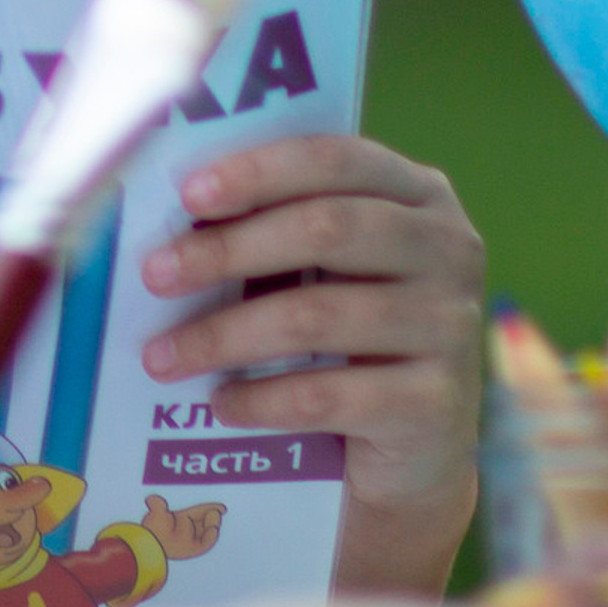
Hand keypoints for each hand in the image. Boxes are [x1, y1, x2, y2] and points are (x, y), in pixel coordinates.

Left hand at [136, 131, 483, 597]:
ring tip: (161, 356)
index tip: (187, 194)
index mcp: (419, 193)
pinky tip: (220, 404)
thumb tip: (174, 222)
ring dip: (224, 336)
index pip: (334, 159)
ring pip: (317, 315)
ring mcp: (451, 326)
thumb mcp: (327, 267)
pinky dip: (262, 398)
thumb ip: (278, 227)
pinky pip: (329, 395)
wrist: (415, 447)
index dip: (258, 170)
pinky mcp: (437, 403)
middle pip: (326, 229)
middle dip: (228, 250)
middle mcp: (448, 248)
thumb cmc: (351, 332)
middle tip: (155, 274)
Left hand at [140, 492, 224, 560]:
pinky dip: (211, 536)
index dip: (209, 508)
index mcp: (181, 518)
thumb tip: (151, 499)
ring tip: (215, 517)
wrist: (153, 545)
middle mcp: (187, 529)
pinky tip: (214, 529)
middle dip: (212, 516)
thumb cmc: (153, 529)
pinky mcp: (192, 549)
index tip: (222, 508)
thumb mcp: (156, 513)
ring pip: (207, 532)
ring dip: (213, 525)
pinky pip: (205, 543)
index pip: (199, 512)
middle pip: (205, 521)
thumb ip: (156, 504)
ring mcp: (190, 540)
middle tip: (217, 511)